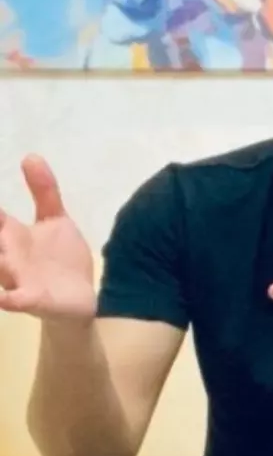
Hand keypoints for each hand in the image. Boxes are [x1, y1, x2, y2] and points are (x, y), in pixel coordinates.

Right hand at [0, 156, 95, 318]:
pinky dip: (6, 299)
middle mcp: (7, 255)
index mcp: (11, 234)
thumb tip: (30, 155)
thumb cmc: (61, 259)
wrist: (81, 298)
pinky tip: (3, 298)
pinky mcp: (32, 299)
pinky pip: (14, 300)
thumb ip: (44, 191)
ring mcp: (16, 278)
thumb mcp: (54, 220)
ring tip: (0, 258)